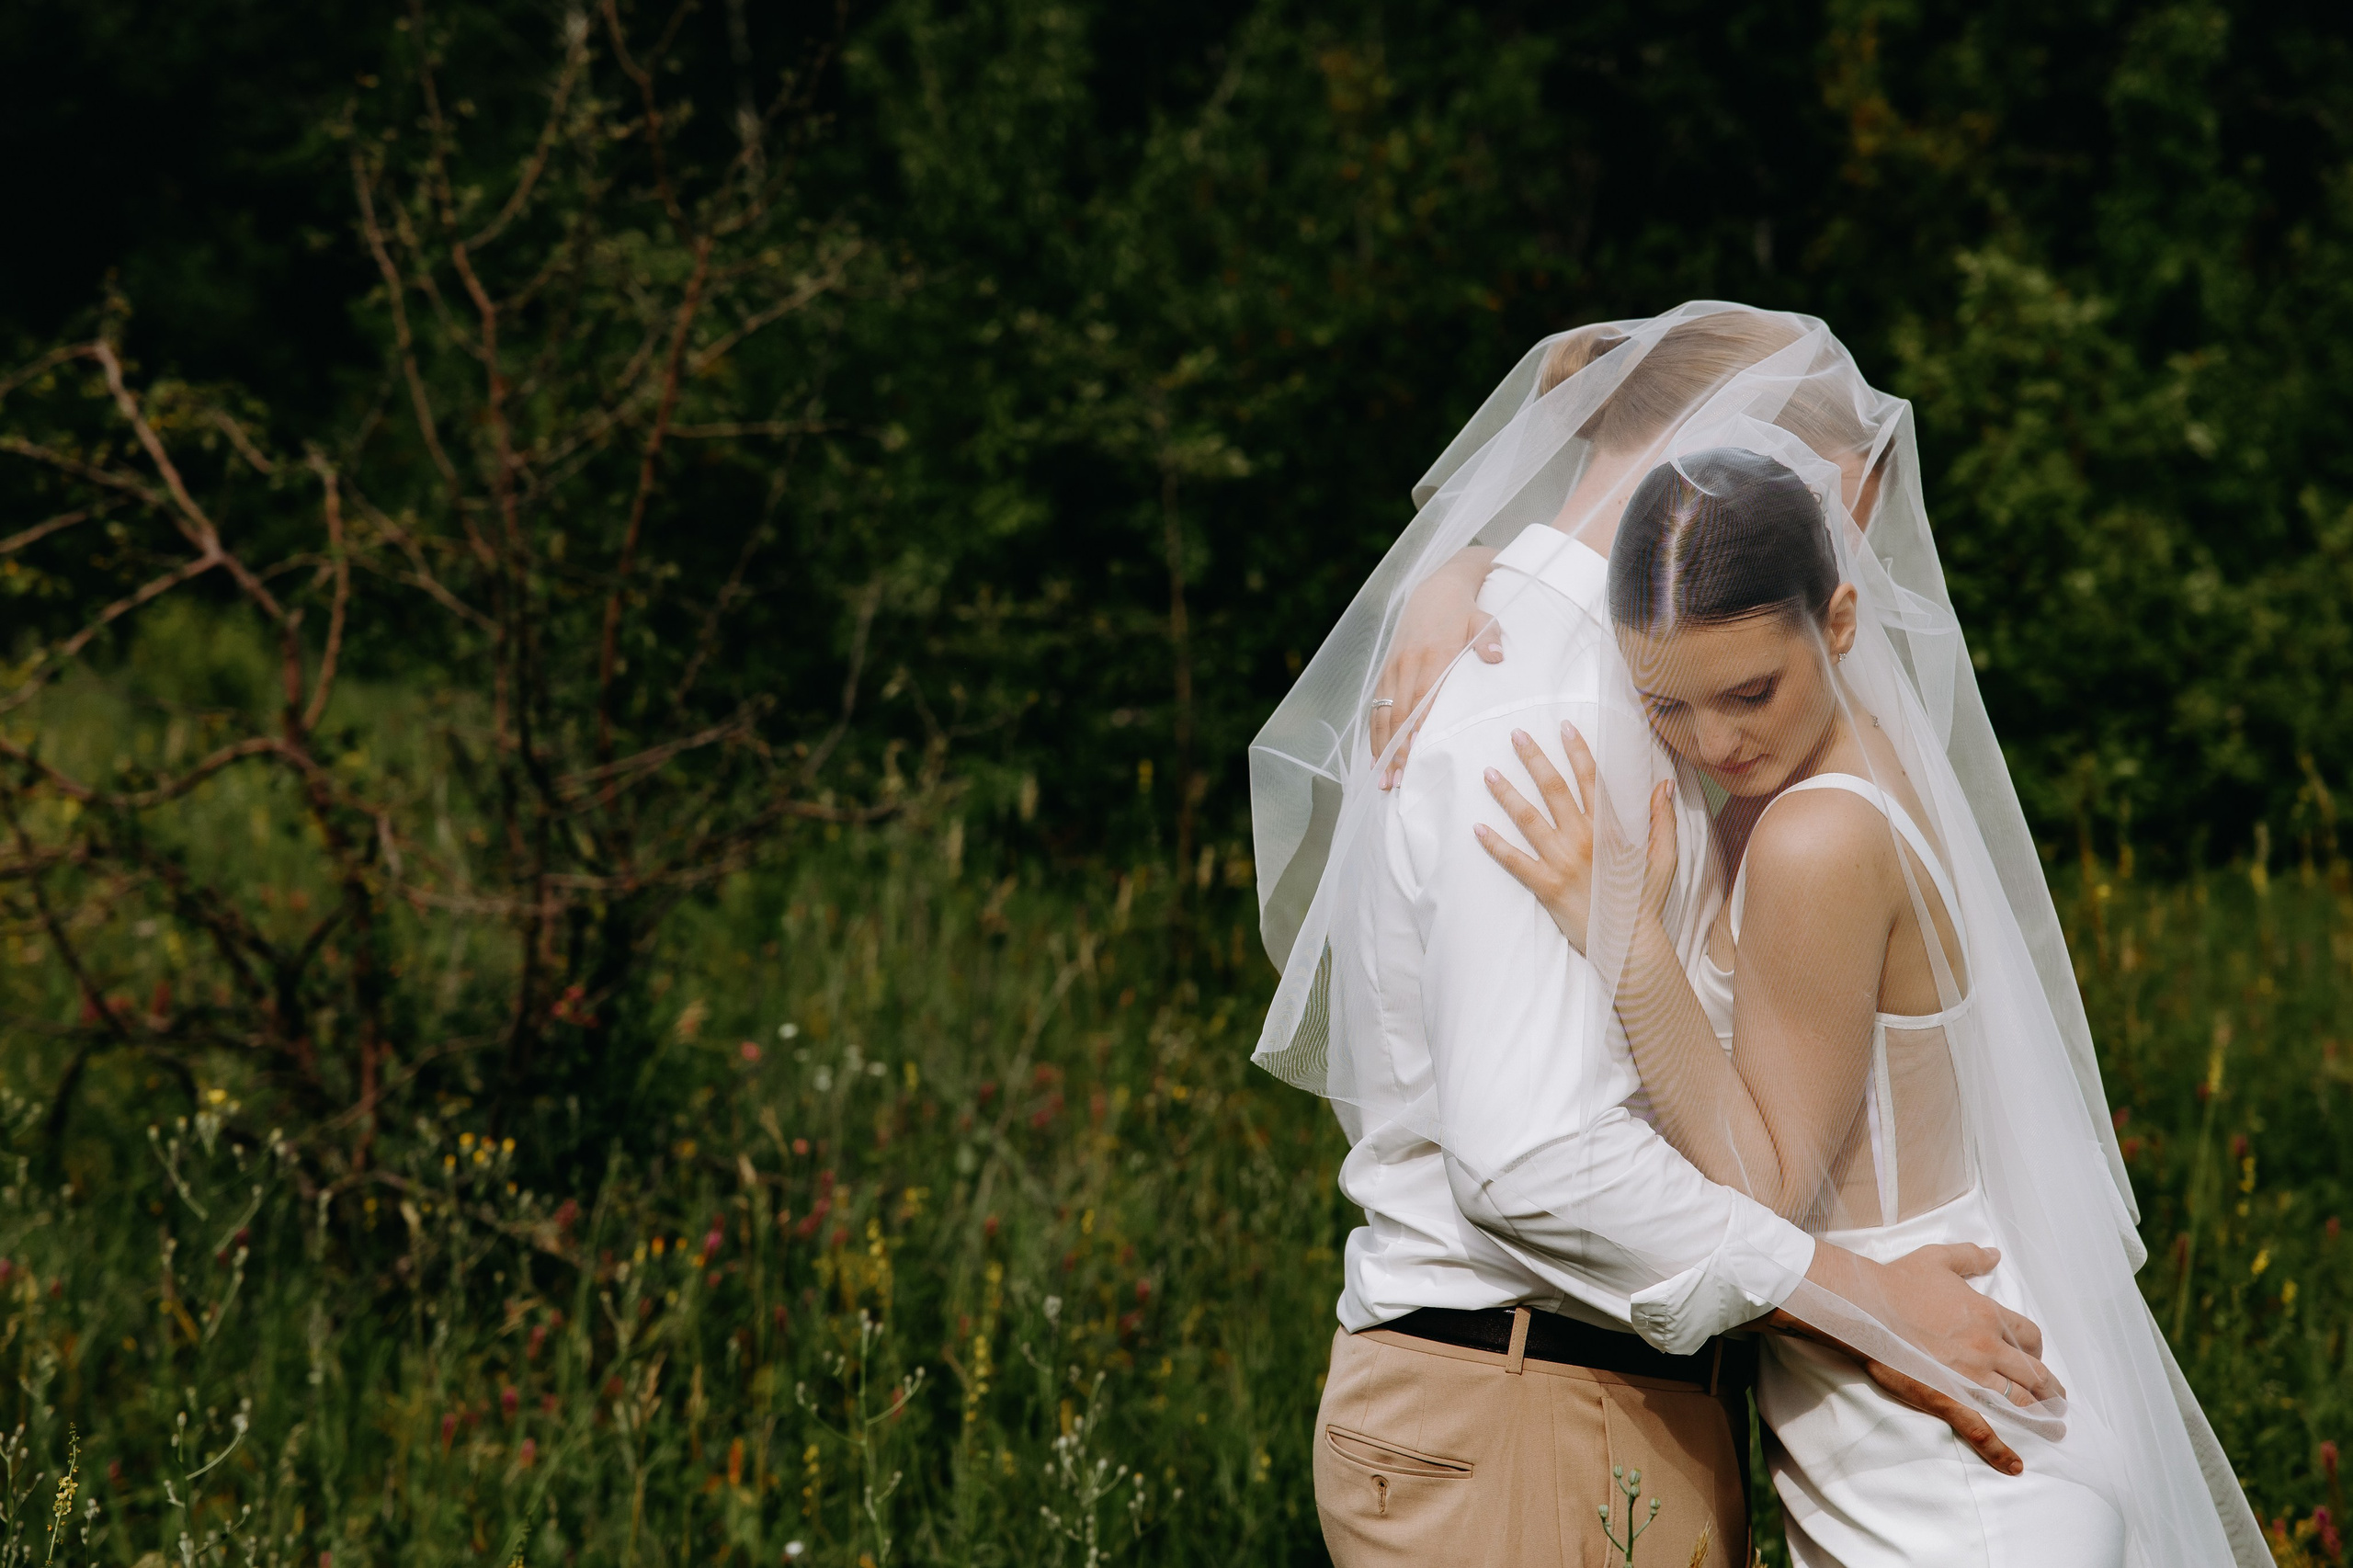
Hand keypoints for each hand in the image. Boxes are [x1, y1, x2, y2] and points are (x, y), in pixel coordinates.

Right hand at [1372, 547, 1500, 786]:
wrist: (1436, 589)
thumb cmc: (1465, 611)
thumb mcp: (1483, 618)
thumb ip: (1488, 637)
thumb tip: (1496, 656)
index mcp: (1434, 653)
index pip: (1423, 697)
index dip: (1416, 729)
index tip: (1414, 758)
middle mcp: (1409, 662)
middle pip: (1399, 713)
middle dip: (1396, 750)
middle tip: (1396, 783)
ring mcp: (1394, 667)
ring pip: (1383, 713)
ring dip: (1382, 748)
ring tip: (1383, 780)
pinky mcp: (1386, 670)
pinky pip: (1376, 706)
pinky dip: (1374, 733)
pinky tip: (1376, 758)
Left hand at [1474, 723, 1677, 950]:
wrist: (1630, 945)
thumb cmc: (1645, 901)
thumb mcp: (1664, 857)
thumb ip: (1662, 818)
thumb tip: (1664, 782)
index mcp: (1610, 829)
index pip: (1590, 780)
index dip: (1577, 750)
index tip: (1563, 726)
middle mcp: (1583, 839)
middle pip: (1554, 789)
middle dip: (1534, 759)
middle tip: (1515, 735)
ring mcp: (1562, 862)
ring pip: (1529, 819)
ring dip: (1507, 794)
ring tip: (1488, 773)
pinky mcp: (1546, 886)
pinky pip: (1514, 861)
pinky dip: (1494, 845)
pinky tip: (1476, 828)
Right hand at [1778, 1242, 2062, 1475]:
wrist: (1865, 1306)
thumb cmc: (1898, 1281)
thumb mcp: (1938, 1258)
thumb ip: (1970, 1257)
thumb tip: (1993, 1253)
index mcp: (1988, 1316)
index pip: (2029, 1337)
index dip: (2037, 1350)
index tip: (2036, 1359)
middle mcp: (1988, 1348)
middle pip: (2034, 1373)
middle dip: (2050, 1389)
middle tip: (2059, 1401)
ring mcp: (1971, 1376)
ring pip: (2018, 1401)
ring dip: (2040, 1416)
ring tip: (2053, 1428)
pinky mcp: (1949, 1397)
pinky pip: (1980, 1427)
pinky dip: (1999, 1449)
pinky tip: (2015, 1464)